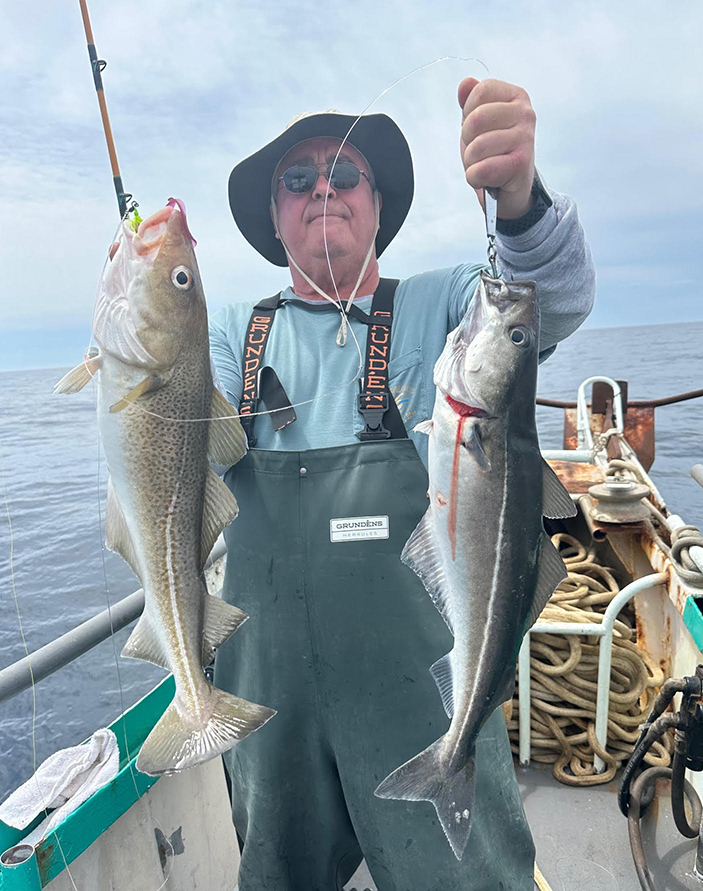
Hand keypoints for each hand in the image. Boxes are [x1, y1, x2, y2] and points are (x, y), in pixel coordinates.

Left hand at [458, 77, 535, 219]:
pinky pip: (482, 169)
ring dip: (472, 163)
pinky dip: (476, 178)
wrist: (510, 190)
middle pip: (475, 119)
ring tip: (486, 165)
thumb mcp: (477, 125)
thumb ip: (471, 103)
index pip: (479, 92)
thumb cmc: (494, 154)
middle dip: (468, 141)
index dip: (468, 113)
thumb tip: (466, 83)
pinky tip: (488, 179)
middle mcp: (526, 114)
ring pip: (476, 147)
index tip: (479, 129)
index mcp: (516, 97)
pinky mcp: (522, 164)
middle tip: (481, 151)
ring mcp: (526, 138)